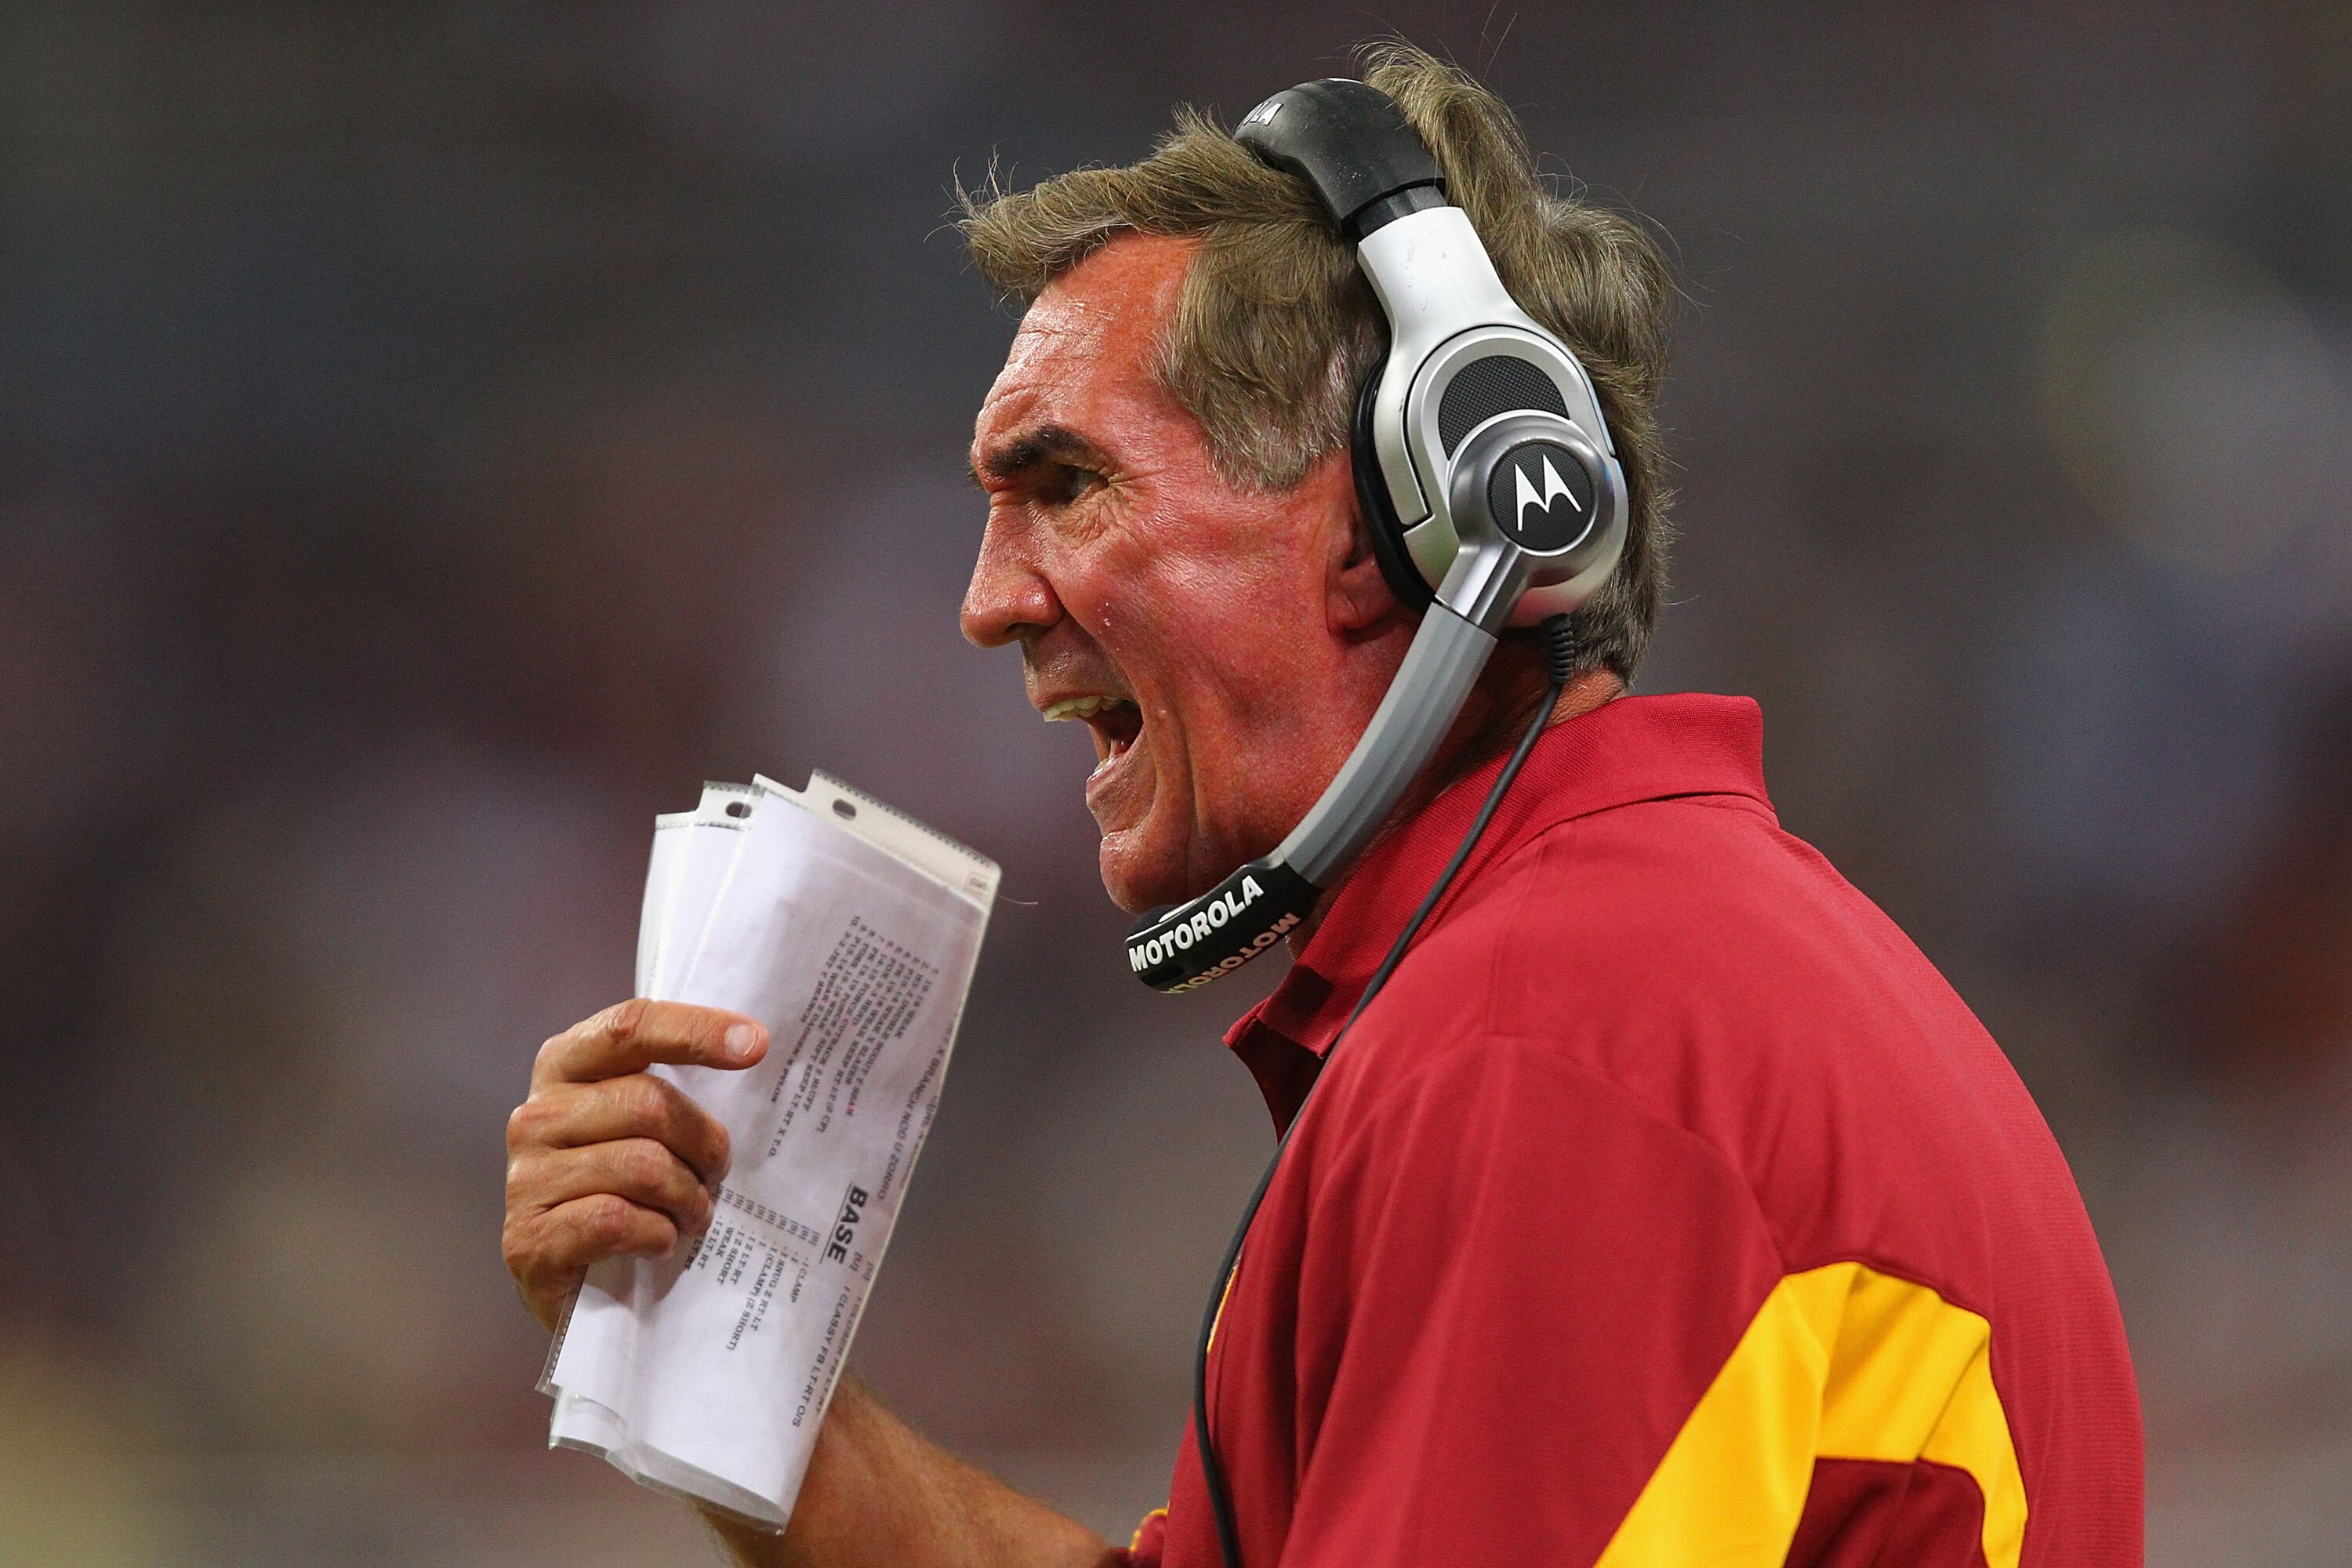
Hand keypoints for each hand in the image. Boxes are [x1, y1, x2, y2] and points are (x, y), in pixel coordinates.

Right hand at [503, 997, 769, 1330]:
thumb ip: (675, 1084)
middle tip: (718, 1173)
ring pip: (642, 1166)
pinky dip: (655, 1234)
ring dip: (688, 1197)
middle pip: (649, 1104)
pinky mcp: (528, 1241)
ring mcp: (526, 1178)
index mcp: (566, 1066)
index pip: (630, 1027)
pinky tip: (660, 1242)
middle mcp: (537, 1115)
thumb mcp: (645, 1124)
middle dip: (705, 1143)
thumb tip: (753, 1045)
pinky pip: (615, 1220)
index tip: (756, 1044)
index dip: (695, 1031)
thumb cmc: (626, 1188)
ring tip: (694, 1214)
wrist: (577, 1285)